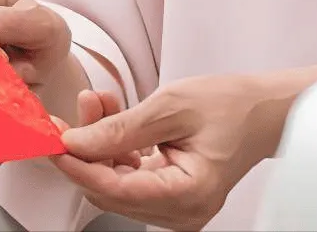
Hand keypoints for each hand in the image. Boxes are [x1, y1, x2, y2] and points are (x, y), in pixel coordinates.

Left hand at [52, 74, 284, 231]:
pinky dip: (115, 148)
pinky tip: (112, 116)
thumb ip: (120, 128)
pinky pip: (130, 177)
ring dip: (99, 145)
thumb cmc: (232, 105)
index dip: (78, 165)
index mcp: (188, 195)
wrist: (263, 110)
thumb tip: (75, 142)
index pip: (115, 190)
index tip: (53, 140)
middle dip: (86, 151)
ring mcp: (177, 206)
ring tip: (97, 103)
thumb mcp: (171, 106)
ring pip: (116, 183)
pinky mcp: (170, 194)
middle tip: (68, 115)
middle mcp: (182, 211)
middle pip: (111, 191)